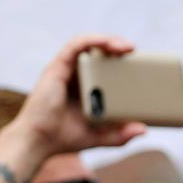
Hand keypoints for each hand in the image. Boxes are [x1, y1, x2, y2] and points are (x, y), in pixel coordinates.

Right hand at [10, 34, 145, 157]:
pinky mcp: (57, 68)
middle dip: (118, 47)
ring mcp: (66, 70)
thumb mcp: (100, 136)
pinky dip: (92, 40)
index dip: (121, 60)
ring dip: (108, 40)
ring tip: (126, 47)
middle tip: (136, 52)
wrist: (38, 142)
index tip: (140, 63)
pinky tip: (106, 43)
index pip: (104, 66)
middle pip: (98, 52)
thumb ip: (120, 135)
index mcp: (85, 87)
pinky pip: (75, 46)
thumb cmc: (64, 138)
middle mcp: (75, 75)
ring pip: (88, 44)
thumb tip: (144, 130)